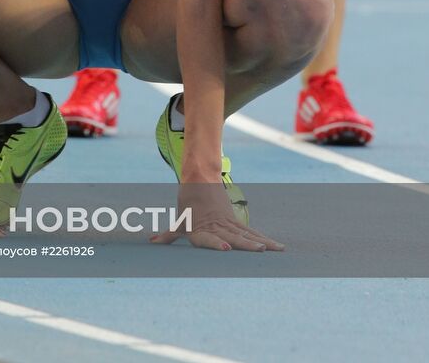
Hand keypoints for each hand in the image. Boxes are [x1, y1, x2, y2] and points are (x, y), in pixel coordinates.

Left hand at [150, 183, 283, 251]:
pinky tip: (276, 247)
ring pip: (245, 234)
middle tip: (260, 251)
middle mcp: (216, 226)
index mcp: (200, 229)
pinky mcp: (234, 220)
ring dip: (259, 242)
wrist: (199, 178)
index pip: (208, 238)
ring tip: (273, 249)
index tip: (226, 249)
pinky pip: (250, 231)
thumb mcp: (179, 220)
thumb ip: (168, 235)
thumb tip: (152, 242)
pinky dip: (263, 238)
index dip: (216, 244)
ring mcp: (227, 222)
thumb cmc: (187, 204)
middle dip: (245, 245)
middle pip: (233, 237)